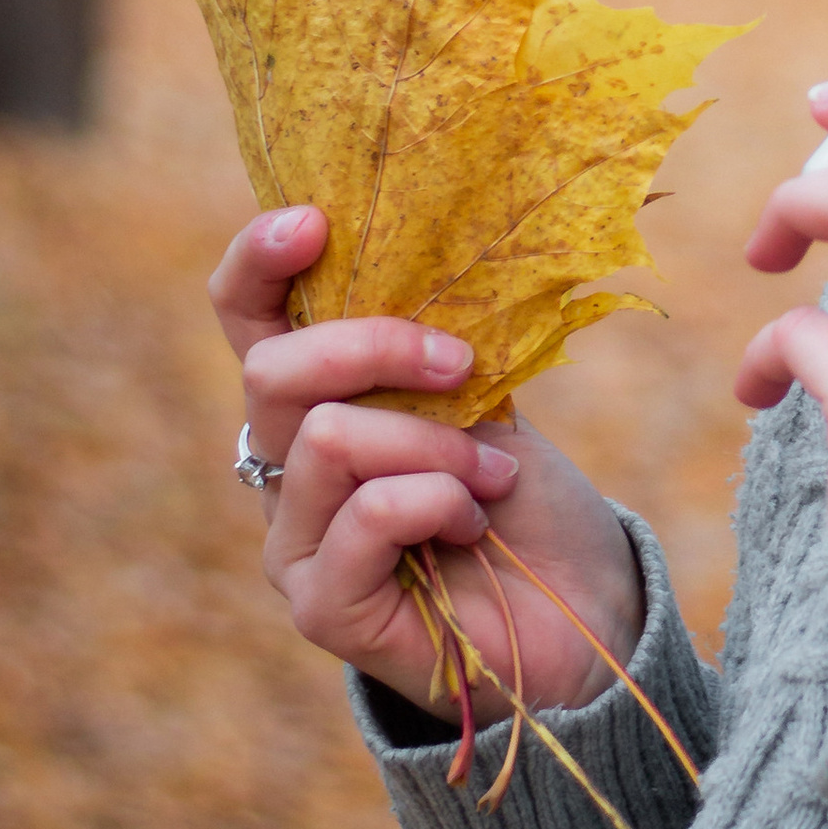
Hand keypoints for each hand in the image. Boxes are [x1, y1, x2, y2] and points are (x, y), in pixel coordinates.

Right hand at [208, 207, 644, 722]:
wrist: (580, 607)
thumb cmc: (524, 495)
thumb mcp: (480, 393)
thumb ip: (429, 341)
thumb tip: (426, 259)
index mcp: (314, 402)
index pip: (247, 319)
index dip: (259, 262)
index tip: (316, 221)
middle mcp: (282, 469)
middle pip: (276, 373)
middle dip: (378, 350)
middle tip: (464, 368)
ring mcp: (293, 543)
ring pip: (331, 440)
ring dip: (435, 443)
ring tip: (491, 475)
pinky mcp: (322, 606)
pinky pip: (368, 515)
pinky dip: (437, 500)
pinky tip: (472, 524)